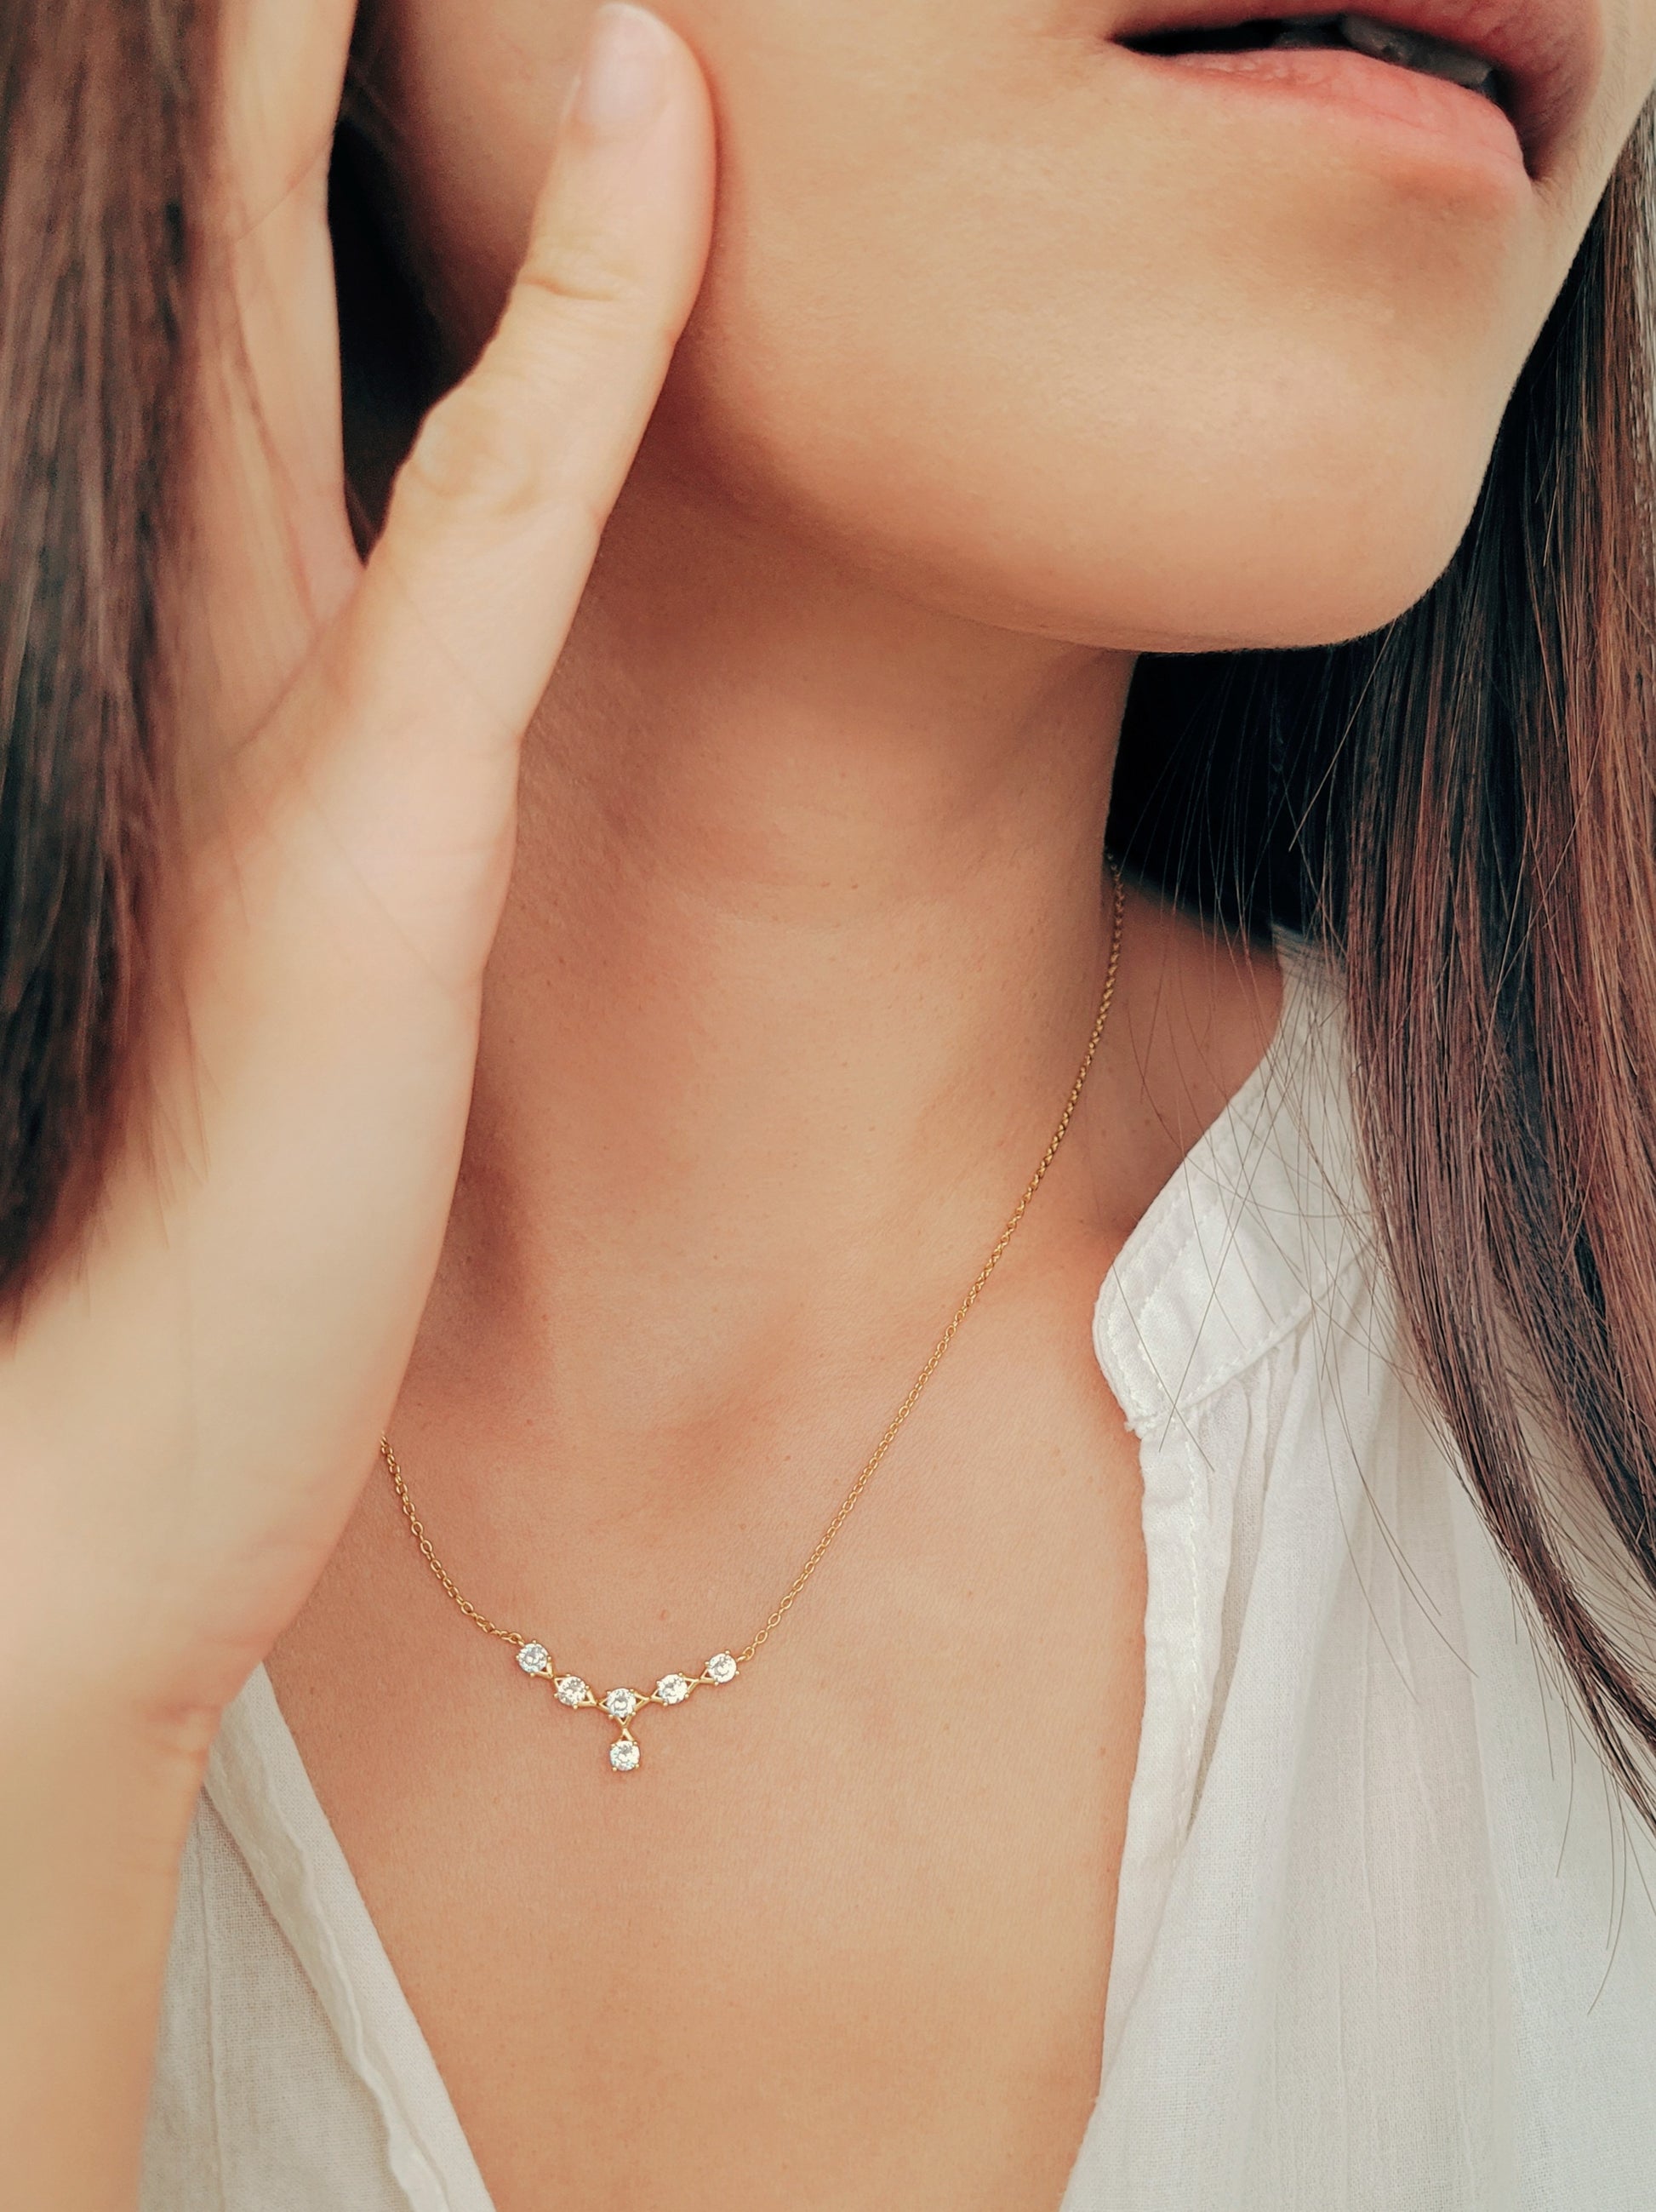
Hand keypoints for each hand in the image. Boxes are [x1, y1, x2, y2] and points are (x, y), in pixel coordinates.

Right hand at [0, 1, 715, 1739]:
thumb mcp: (275, 967)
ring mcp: (270, 718)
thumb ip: (310, 806)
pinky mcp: (373, 820)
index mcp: (176, 672)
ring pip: (323, 315)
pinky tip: (658, 117)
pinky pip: (502, 509)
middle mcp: (188, 645)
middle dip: (244, 53)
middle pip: (216, 264)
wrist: (105, 1451)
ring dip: (351, 71)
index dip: (241, 139)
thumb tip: (368, 709)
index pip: (212, 335)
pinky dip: (590, 314)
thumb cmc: (193, 1239)